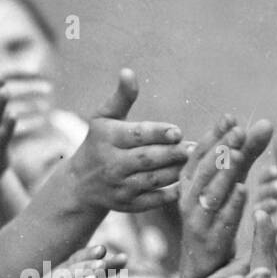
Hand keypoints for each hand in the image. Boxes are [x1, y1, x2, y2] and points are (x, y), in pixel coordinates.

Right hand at [69, 69, 190, 212]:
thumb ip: (122, 97)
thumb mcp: (104, 117)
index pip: (136, 135)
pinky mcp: (128, 205)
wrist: (81, 184)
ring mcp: (119, 187)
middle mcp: (111, 164)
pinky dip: (170, 194)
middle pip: (147, 159)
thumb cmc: (99, 142)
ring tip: (193, 162)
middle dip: (172, 154)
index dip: (158, 133)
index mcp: (107, 139)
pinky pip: (152, 201)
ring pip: (152, 180)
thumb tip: (128, 71)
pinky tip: (186, 184)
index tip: (177, 131)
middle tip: (195, 148)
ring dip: (175, 172)